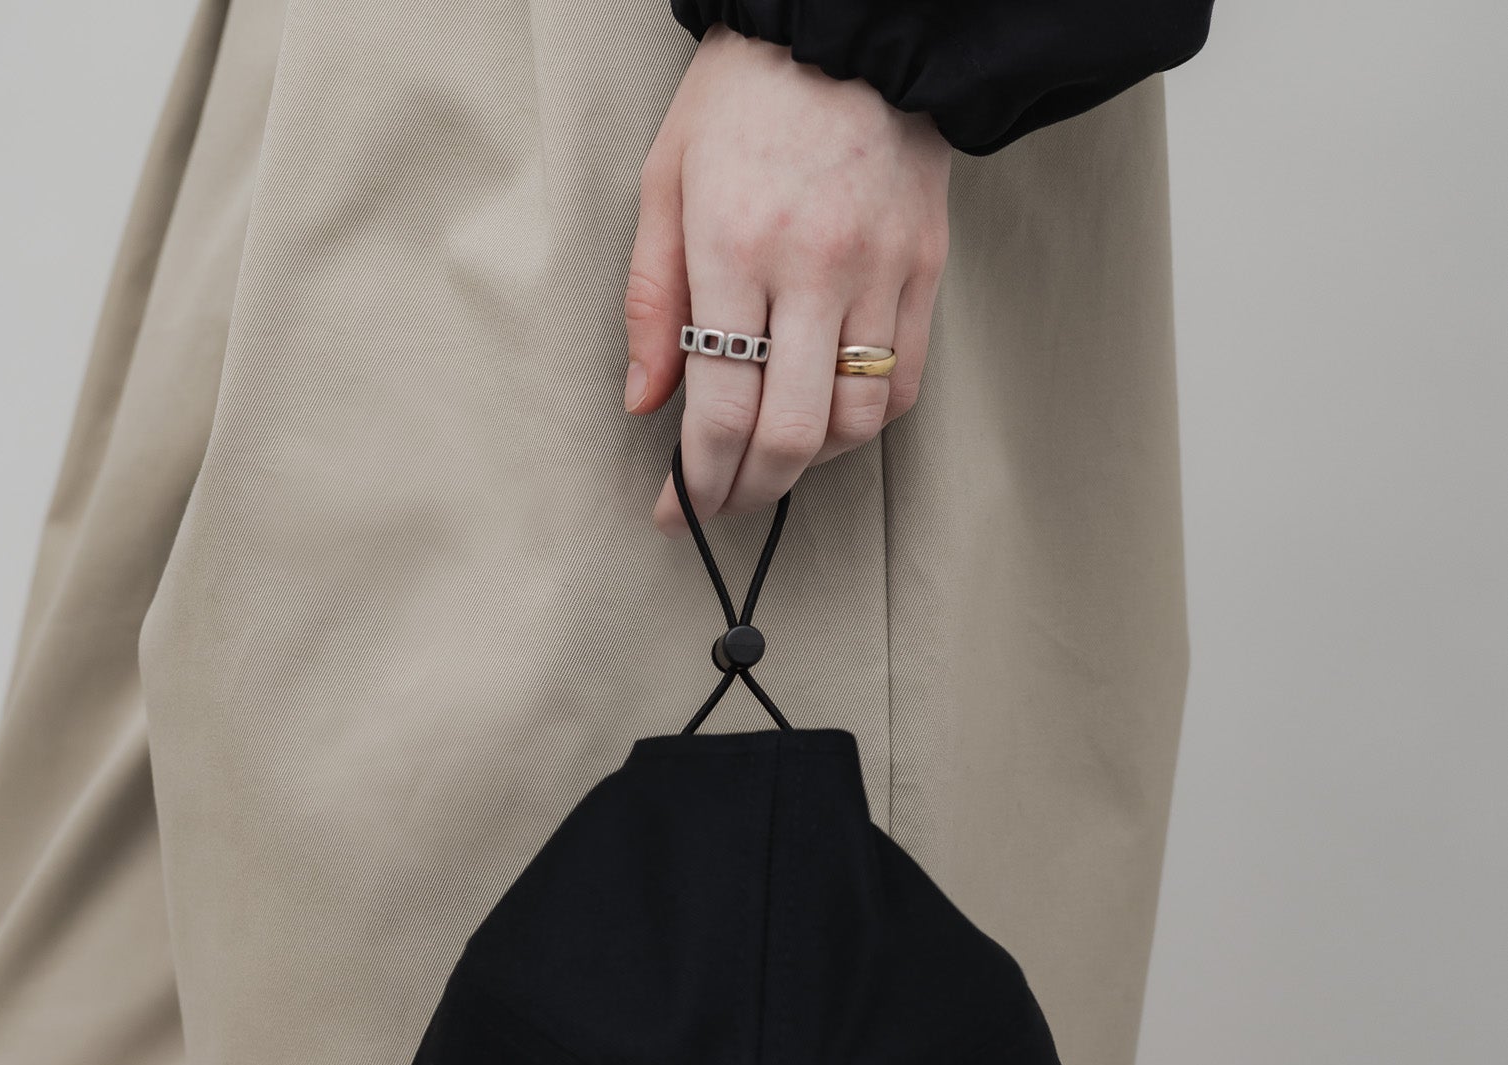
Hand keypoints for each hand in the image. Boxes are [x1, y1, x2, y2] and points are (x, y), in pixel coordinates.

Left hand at [625, 25, 952, 532]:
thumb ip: (649, 299)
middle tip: (721, 504)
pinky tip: (826, 424)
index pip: (721, 408)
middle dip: (749, 491)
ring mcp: (879, 274)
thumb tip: (645, 401)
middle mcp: (813, 270)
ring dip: (807, 466)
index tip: (676, 511)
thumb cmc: (744, 99)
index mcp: (735, 248)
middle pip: (791, 436)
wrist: (848, 26)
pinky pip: (902, 384)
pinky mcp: (924, 271)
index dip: (696, 481)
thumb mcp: (665, 181)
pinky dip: (862, 426)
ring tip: (770, 463)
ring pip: (852, 423)